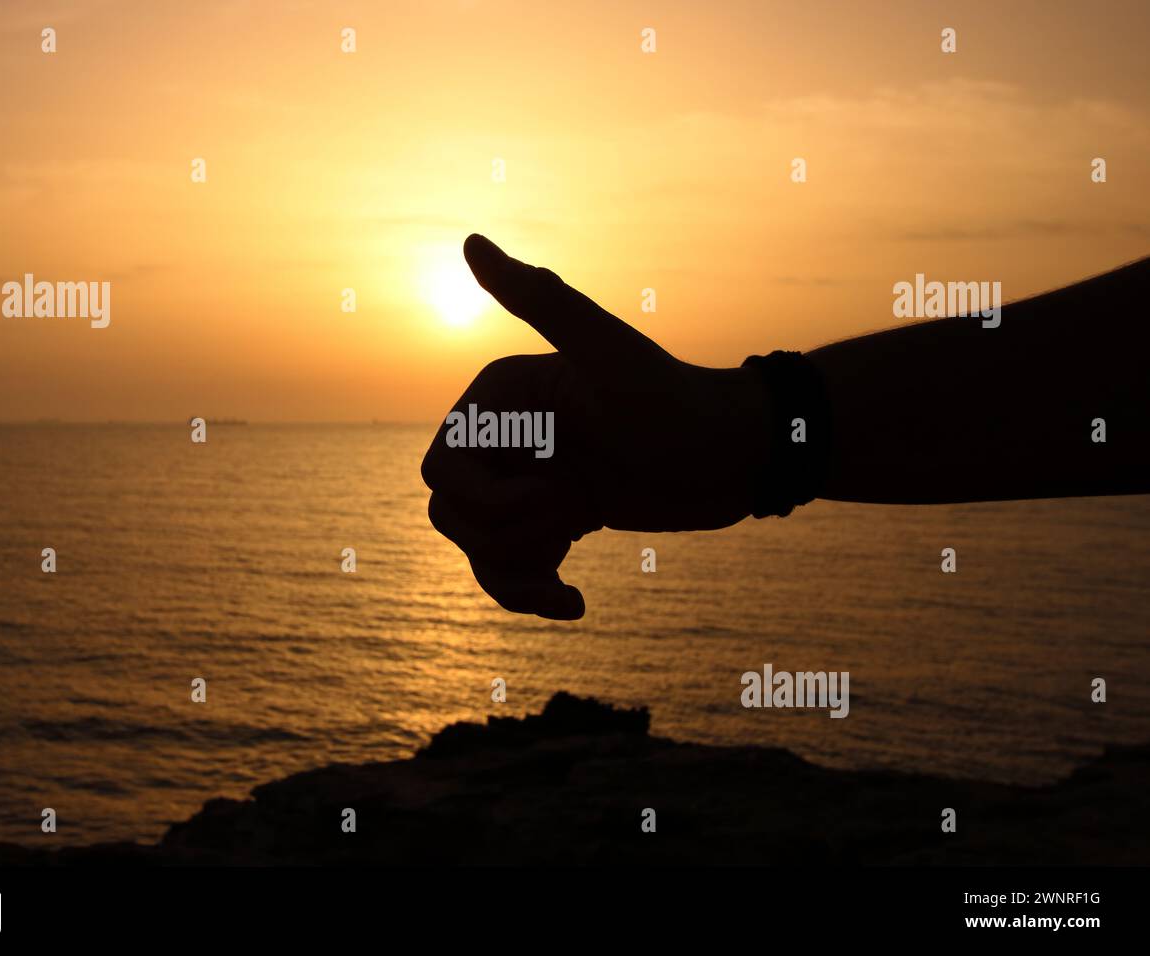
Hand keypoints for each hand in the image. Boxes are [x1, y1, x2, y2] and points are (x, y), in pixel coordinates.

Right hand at [421, 235, 769, 619]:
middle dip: (504, 536)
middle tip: (572, 518)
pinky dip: (531, 594)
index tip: (560, 495)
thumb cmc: (679, 403)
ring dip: (516, 573)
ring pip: (476, 547)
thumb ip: (540, 299)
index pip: (443, 466)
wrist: (739, 457)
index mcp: (502, 396)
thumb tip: (470, 241)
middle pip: (451, 513)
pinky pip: (511, 567)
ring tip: (569, 580)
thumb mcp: (608, 354)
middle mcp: (507, 435)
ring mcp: (530, 478)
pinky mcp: (557, 517)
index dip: (489, 497)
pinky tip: (575, 603)